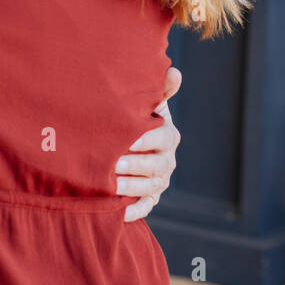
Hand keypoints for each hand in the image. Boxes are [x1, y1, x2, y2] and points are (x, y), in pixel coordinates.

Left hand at [117, 66, 181, 221]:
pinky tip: (119, 213)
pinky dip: (134, 211)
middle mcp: (167, 160)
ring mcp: (159, 181)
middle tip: (114, 164)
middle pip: (157, 166)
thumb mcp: (148, 104)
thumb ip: (159, 90)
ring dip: (132, 188)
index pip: (163, 138)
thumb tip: (173, 71)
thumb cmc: (135, 118)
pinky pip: (145, 207)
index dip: (146, 140)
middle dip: (136, 166)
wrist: (128, 143)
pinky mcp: (150, 198)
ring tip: (111, 187)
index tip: (128, 140)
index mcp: (168, 135)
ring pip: (150, 188)